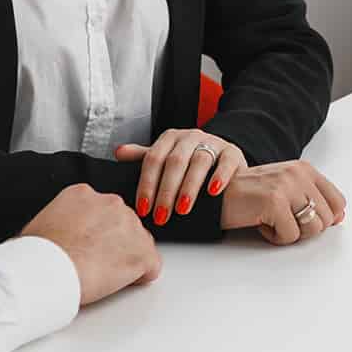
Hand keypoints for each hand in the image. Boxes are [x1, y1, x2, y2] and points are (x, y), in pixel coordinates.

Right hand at [18, 184, 161, 305]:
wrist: (47, 270)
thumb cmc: (38, 254)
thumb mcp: (42, 223)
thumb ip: (62, 221)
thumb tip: (61, 233)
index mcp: (85, 194)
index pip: (103, 210)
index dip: (97, 232)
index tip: (88, 245)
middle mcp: (112, 203)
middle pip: (124, 224)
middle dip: (114, 243)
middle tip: (95, 262)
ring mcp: (130, 226)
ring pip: (139, 243)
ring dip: (126, 258)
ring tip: (102, 274)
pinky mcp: (142, 252)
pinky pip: (152, 266)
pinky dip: (141, 276)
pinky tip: (124, 282)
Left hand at [115, 130, 244, 228]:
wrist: (223, 159)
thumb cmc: (190, 162)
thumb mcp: (166, 157)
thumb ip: (144, 156)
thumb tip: (118, 152)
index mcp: (170, 138)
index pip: (153, 159)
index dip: (147, 184)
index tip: (143, 208)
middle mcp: (190, 137)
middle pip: (175, 162)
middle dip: (166, 191)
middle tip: (160, 215)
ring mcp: (213, 143)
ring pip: (200, 161)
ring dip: (189, 187)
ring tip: (183, 209)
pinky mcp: (232, 152)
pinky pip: (226, 162)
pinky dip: (219, 177)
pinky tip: (212, 192)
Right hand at [219, 159, 347, 244]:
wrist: (215, 195)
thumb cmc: (250, 196)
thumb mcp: (286, 190)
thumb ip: (312, 199)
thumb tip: (339, 218)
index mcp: (304, 169)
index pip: (338, 202)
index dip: (326, 218)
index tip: (304, 220)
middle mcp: (298, 174)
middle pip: (327, 219)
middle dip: (306, 228)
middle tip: (282, 220)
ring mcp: (286, 186)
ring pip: (312, 229)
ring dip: (291, 233)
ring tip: (272, 220)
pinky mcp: (274, 202)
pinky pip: (290, 236)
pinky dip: (274, 237)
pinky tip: (261, 223)